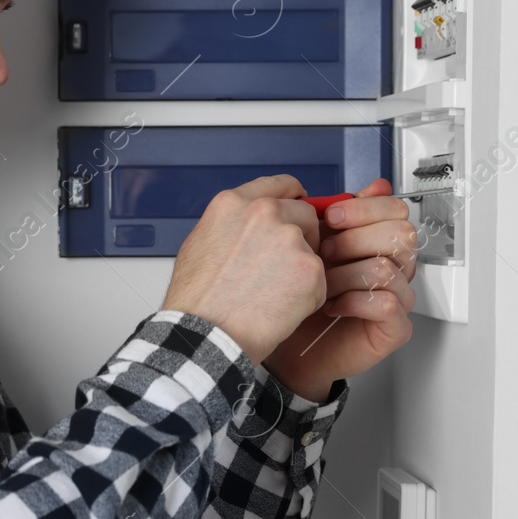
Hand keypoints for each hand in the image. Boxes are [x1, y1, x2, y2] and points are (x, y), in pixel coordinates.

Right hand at [160, 174, 327, 364]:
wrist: (206, 334)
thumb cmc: (197, 299)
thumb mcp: (200, 243)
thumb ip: (232, 224)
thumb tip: (249, 226)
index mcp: (235, 203)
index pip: (280, 184)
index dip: (293, 197)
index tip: (298, 205)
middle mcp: (264, 213)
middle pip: (304, 214)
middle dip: (301, 236)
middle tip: (282, 266)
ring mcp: (289, 239)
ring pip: (313, 249)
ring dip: (301, 269)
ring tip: (274, 294)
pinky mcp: (309, 269)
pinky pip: (320, 280)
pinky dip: (308, 297)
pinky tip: (281, 309)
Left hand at [262, 178, 416, 401]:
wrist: (285, 341)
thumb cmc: (296, 293)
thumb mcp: (309, 245)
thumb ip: (334, 215)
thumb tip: (362, 186)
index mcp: (378, 240)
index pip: (395, 209)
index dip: (365, 208)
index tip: (331, 216)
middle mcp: (394, 266)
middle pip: (401, 234)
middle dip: (355, 239)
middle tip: (323, 252)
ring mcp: (398, 297)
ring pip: (389, 267)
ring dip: (345, 274)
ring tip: (320, 284)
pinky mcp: (395, 328)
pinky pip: (387, 303)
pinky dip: (353, 301)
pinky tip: (331, 304)